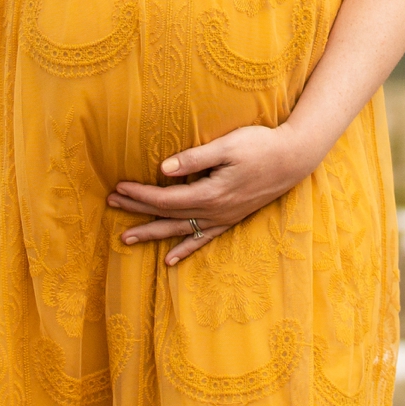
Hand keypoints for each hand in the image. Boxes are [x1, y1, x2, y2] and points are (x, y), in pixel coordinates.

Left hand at [108, 124, 317, 265]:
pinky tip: (170, 260)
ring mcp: (223, 218)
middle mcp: (214, 211)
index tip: (119, 187)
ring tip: (127, 238)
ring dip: (153, 233)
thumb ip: (196, 158)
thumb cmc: (261, 145)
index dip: (140, 195)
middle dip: (138, 211)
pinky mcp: (232, 218)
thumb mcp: (228, 145)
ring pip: (181, 230)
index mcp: (210, 193)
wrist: (294, 158)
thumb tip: (164, 168)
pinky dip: (185, 249)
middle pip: (168, 215)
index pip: (166, 198)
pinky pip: (203, 239)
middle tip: (110, 205)